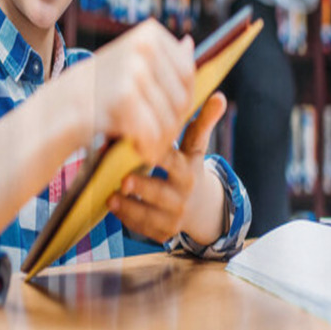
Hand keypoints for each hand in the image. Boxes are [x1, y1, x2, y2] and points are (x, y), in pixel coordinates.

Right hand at [82, 18, 195, 165]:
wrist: (52, 112)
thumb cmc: (94, 91)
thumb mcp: (126, 65)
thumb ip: (160, 58)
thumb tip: (190, 44)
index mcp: (149, 34)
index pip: (188, 74)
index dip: (182, 102)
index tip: (163, 116)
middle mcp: (143, 47)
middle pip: (182, 98)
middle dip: (172, 125)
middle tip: (153, 138)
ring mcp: (133, 71)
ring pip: (170, 120)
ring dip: (161, 142)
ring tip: (145, 147)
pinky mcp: (123, 99)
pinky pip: (153, 134)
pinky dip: (149, 149)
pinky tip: (137, 151)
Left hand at [107, 92, 226, 243]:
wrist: (202, 206)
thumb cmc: (190, 166)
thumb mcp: (196, 146)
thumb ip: (204, 121)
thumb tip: (220, 97)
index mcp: (188, 172)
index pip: (173, 163)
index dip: (160, 156)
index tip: (143, 148)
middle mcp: (182, 197)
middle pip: (161, 193)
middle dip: (143, 187)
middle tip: (124, 180)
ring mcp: (173, 218)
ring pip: (150, 216)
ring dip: (129, 208)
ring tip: (111, 198)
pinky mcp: (163, 232)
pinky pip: (143, 229)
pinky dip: (128, 220)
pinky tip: (114, 208)